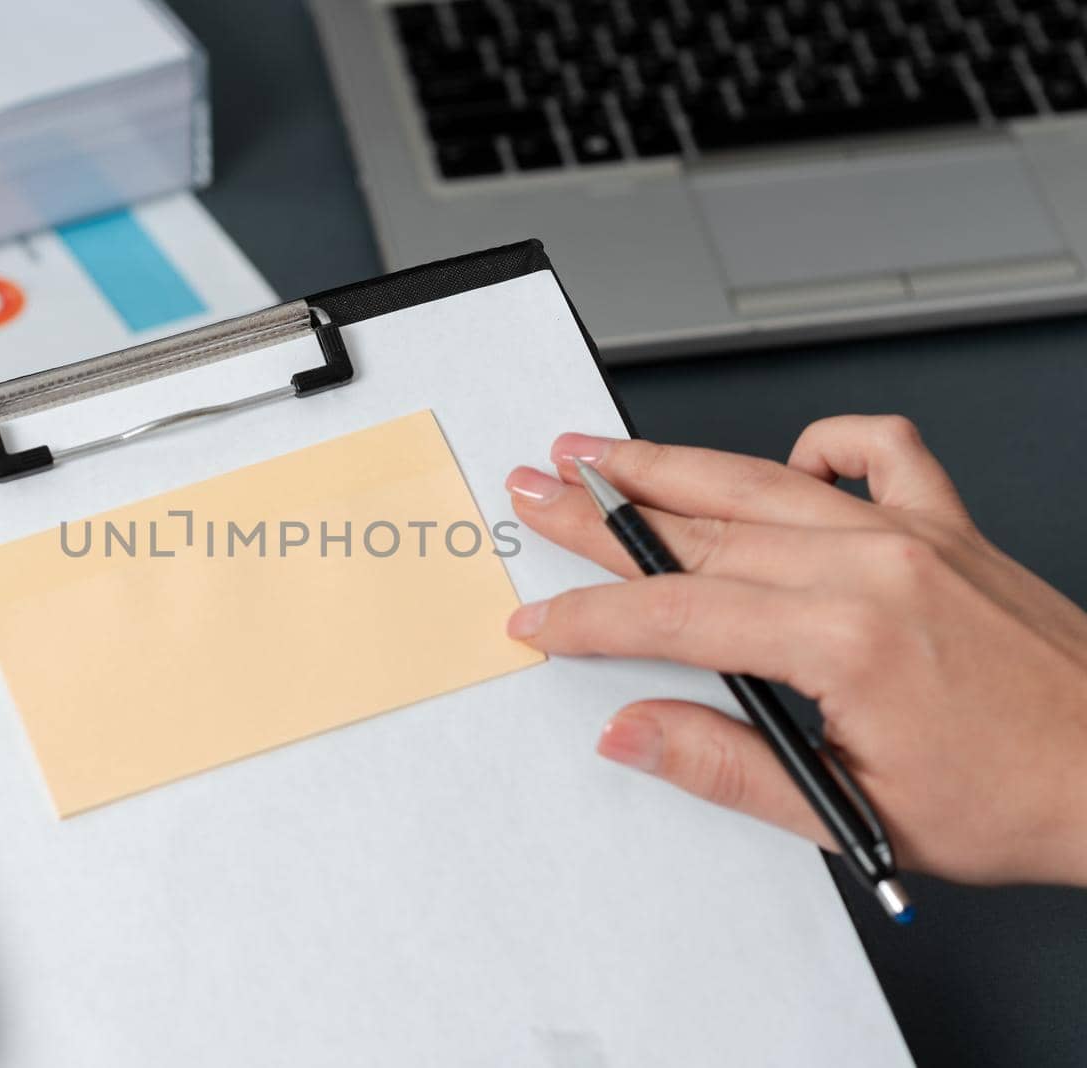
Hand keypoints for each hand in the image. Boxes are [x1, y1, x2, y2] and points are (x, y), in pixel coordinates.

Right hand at [504, 415, 1086, 887]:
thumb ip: (726, 766)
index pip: (677, 615)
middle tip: (538, 492)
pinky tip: (784, 458)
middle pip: (701, 526)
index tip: (541, 619)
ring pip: (762, 479)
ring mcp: (913, 531)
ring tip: (601, 451)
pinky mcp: (948, 522)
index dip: (592, 618)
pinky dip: (822, 443)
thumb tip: (631, 733)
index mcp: (847, 638)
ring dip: (669, 464)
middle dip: (602, 513)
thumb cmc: (1018, 799)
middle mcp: (875, 565)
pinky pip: (878, 449)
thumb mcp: (854, 811)